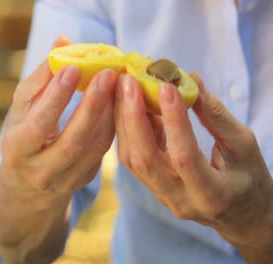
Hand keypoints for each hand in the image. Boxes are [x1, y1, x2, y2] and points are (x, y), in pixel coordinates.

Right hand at [0, 36, 116, 196]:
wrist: (28, 179)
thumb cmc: (24, 132)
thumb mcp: (23, 107)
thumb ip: (41, 77)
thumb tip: (63, 41)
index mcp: (17, 150)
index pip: (38, 125)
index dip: (55, 97)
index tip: (72, 68)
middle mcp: (40, 171)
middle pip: (72, 142)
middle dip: (92, 106)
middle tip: (108, 74)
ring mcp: (65, 180)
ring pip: (94, 147)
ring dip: (109, 113)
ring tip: (118, 83)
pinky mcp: (83, 179)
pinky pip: (103, 151)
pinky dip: (112, 124)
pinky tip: (118, 102)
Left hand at [114, 73, 272, 260]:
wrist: (242, 216)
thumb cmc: (249, 179)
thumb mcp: (243, 147)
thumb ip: (216, 116)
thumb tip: (191, 79)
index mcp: (212, 194)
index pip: (184, 157)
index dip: (173, 121)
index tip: (165, 86)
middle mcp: (180, 200)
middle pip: (145, 159)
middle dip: (133, 117)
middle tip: (129, 81)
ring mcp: (162, 197)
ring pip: (132, 159)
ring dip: (124, 121)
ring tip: (123, 88)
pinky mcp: (152, 189)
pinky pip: (132, 159)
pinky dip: (128, 131)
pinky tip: (129, 105)